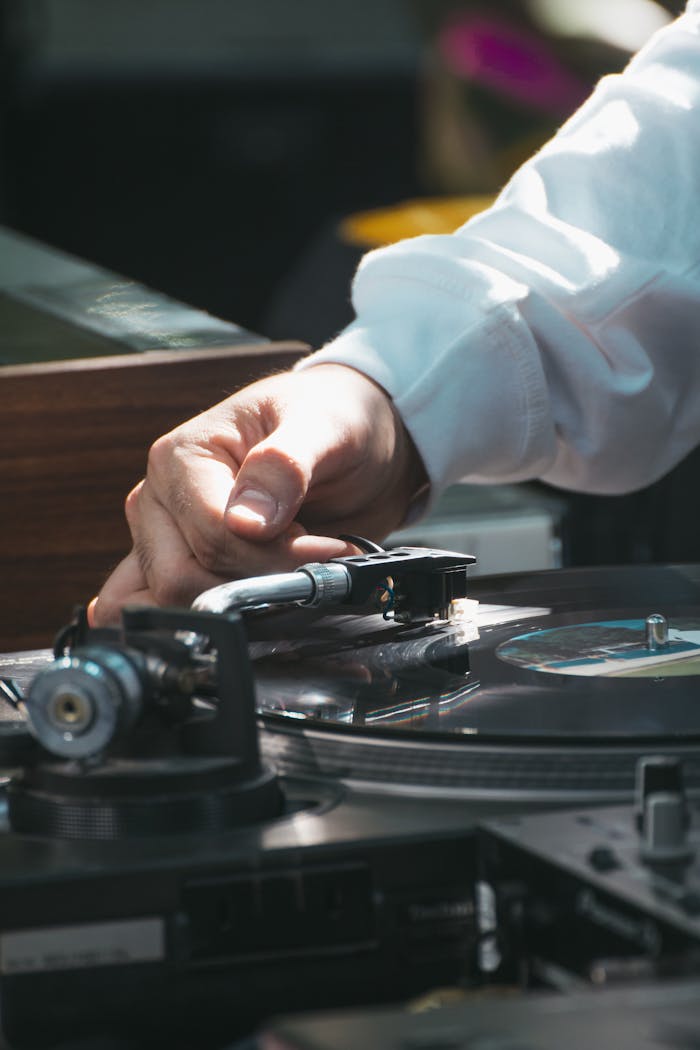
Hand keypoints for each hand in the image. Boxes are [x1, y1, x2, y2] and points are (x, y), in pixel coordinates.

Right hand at [91, 364, 427, 623]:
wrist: (353, 443)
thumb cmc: (334, 420)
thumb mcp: (327, 426)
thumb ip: (286, 466)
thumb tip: (245, 524)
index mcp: (179, 457)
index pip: (210, 534)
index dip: (273, 555)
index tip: (329, 548)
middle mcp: (159, 500)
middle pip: (181, 578)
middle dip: (255, 582)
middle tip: (312, 563)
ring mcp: (164, 540)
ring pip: (175, 603)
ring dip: (239, 605)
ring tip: (292, 577)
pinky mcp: (182, 568)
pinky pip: (166, 611)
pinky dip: (211, 623)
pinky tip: (255, 611)